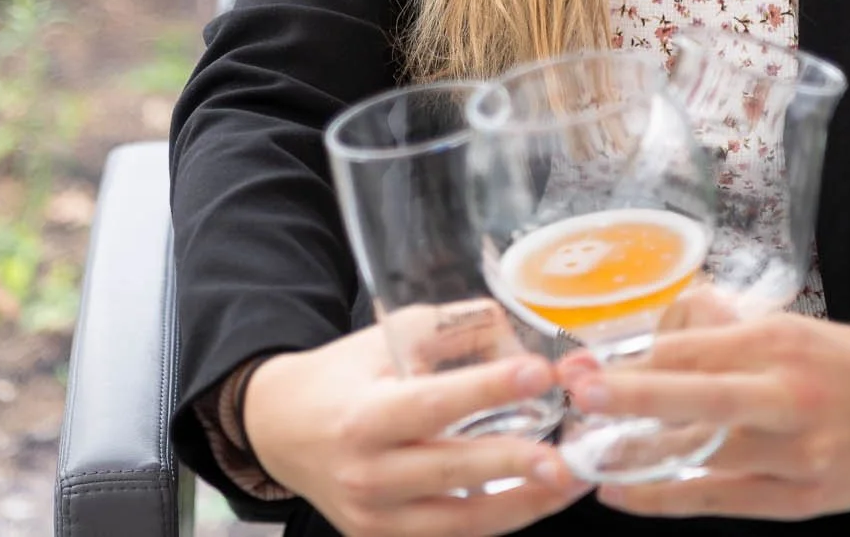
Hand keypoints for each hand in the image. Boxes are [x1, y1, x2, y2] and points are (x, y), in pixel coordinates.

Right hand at [242, 314, 590, 535]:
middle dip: (515, 463)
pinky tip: (534, 498)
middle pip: (451, 471)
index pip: (432, 403)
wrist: (280, 430)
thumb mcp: (386, 338)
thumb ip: (453, 330)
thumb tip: (521, 330)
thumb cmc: (342, 378)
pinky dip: (498, 520)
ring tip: (569, 482)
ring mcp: (374, 517)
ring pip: (461, 522)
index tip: (538, 372)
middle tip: (567, 456)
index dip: (488, 387)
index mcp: (363, 414)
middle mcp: (366, 472)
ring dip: (523, 504)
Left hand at [556, 301, 849, 520]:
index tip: (580, 364)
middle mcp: (789, 396)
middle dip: (635, 395)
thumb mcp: (783, 329)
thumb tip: (642, 341)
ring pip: (706, 457)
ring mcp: (799, 453)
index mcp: (778, 343)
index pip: (693, 350)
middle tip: (580, 393)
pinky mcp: (805, 500)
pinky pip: (724, 502)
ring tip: (582, 458)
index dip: (632, 359)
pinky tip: (624, 493)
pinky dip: (668, 499)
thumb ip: (717, 335)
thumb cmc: (838, 362)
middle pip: (702, 396)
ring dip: (637, 458)